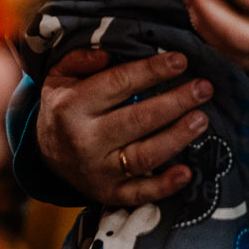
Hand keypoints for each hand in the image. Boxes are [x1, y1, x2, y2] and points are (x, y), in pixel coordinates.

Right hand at [35, 48, 212, 206]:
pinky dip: (165, 186)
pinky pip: (140, 193)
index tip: (181, 60)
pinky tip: (187, 172)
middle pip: (137, 120)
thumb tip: (108, 54)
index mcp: (73, 106)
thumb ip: (79, 59)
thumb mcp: (59, 76)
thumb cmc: (63, 108)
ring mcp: (98, 170)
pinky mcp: (109, 194)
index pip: (118, 84)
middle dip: (175, 102)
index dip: (152, 71)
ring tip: (202, 119)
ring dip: (177, 137)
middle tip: (204, 88)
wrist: (44, 155)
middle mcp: (85, 140)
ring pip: (144, 156)